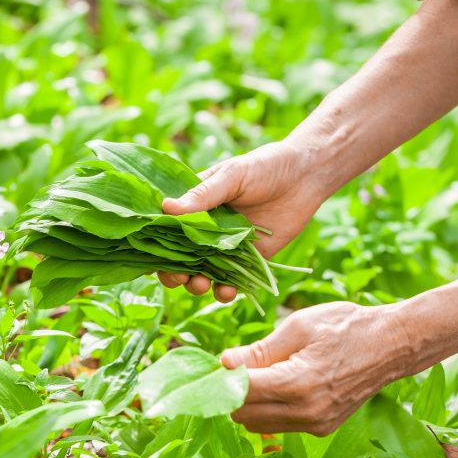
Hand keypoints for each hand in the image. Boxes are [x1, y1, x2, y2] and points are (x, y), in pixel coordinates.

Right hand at [159, 140, 325, 301]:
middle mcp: (206, 229)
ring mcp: (227, 246)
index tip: (151, 258)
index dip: (155, 245)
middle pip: (179, 258)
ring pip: (202, 273)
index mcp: (194, 206)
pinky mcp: (249, 260)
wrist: (306, 175)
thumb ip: (202, 195)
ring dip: (197, 284)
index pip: (165, 229)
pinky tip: (228, 291)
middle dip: (174, 272)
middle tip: (179, 277)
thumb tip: (165, 208)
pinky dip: (226, 291)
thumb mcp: (232, 176)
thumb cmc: (265, 166)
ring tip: (201, 284)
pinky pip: (232, 281)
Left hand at [223, 301, 415, 435]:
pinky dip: (269, 409)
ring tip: (258, 374)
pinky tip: (279, 384)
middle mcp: (306, 412)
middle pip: (243, 414)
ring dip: (249, 403)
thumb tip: (224, 363)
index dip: (223, 378)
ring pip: (258, 424)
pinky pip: (279, 424)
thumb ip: (259, 350)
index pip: (240, 392)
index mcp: (297, 383)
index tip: (219, 363)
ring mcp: (315, 424)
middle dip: (232, 392)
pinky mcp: (321, 429)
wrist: (392, 344)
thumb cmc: (345, 326)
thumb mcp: (298, 327)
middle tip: (236, 366)